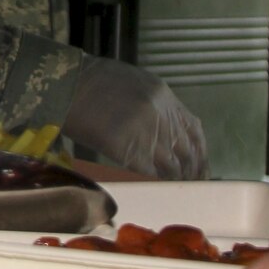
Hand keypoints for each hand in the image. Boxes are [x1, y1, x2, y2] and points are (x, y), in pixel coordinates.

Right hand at [63, 56, 208, 178]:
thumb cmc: (93, 80)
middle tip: (190, 184)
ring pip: (171, 166)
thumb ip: (155, 105)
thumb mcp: (135, 82)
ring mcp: (147, 133)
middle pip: (186, 151)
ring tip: (171, 189)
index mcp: (164, 97)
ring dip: (172, 180)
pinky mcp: (129, 149)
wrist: (68, 83)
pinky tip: (152, 187)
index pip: (194, 130)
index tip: (200, 166)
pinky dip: (153, 182)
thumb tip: (164, 128)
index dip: (200, 152)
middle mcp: (162, 116)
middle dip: (190, 171)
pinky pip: (149, 173)